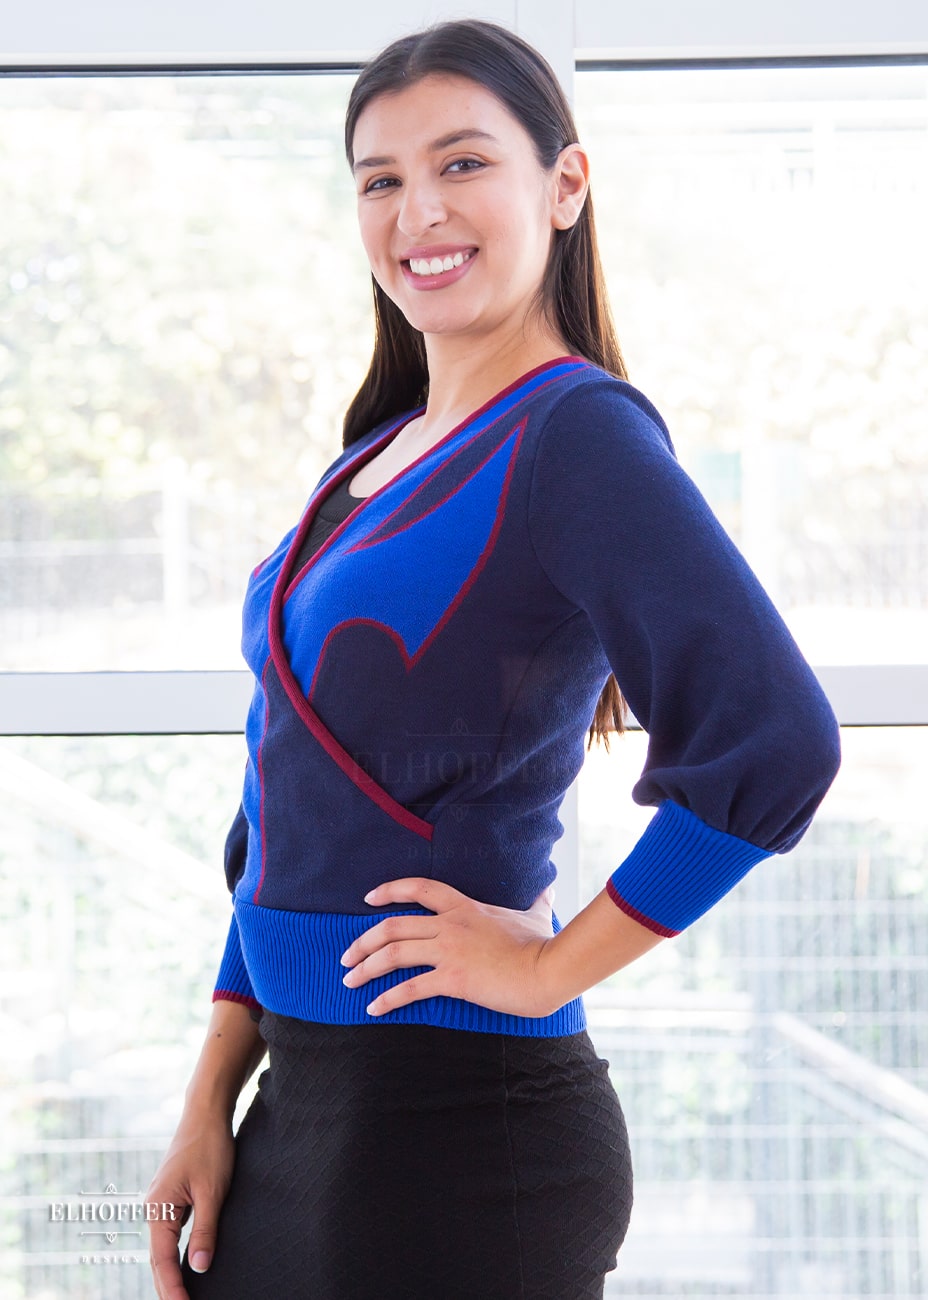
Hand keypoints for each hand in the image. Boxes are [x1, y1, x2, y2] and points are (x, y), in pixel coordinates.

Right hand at [146, 1109, 234, 1299]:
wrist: (206, 1114)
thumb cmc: (210, 1147)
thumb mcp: (212, 1191)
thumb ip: (204, 1230)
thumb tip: (199, 1268)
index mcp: (158, 1208)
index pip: (162, 1260)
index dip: (172, 1288)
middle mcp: (154, 1207)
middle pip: (157, 1259)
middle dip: (168, 1287)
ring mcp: (161, 1202)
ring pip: (163, 1248)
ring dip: (171, 1273)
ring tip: (183, 1297)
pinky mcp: (171, 1197)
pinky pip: (170, 1234)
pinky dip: (175, 1255)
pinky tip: (186, 1267)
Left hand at [340, 878, 557, 1017]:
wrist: (548, 969)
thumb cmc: (542, 945)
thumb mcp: (536, 915)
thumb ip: (537, 901)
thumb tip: (550, 889)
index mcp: (464, 907)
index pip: (419, 888)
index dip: (390, 890)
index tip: (369, 898)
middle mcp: (450, 924)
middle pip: (393, 925)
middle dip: (363, 941)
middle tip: (347, 956)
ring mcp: (450, 950)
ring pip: (394, 953)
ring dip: (366, 967)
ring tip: (349, 980)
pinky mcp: (453, 979)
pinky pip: (410, 988)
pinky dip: (387, 998)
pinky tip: (374, 1007)